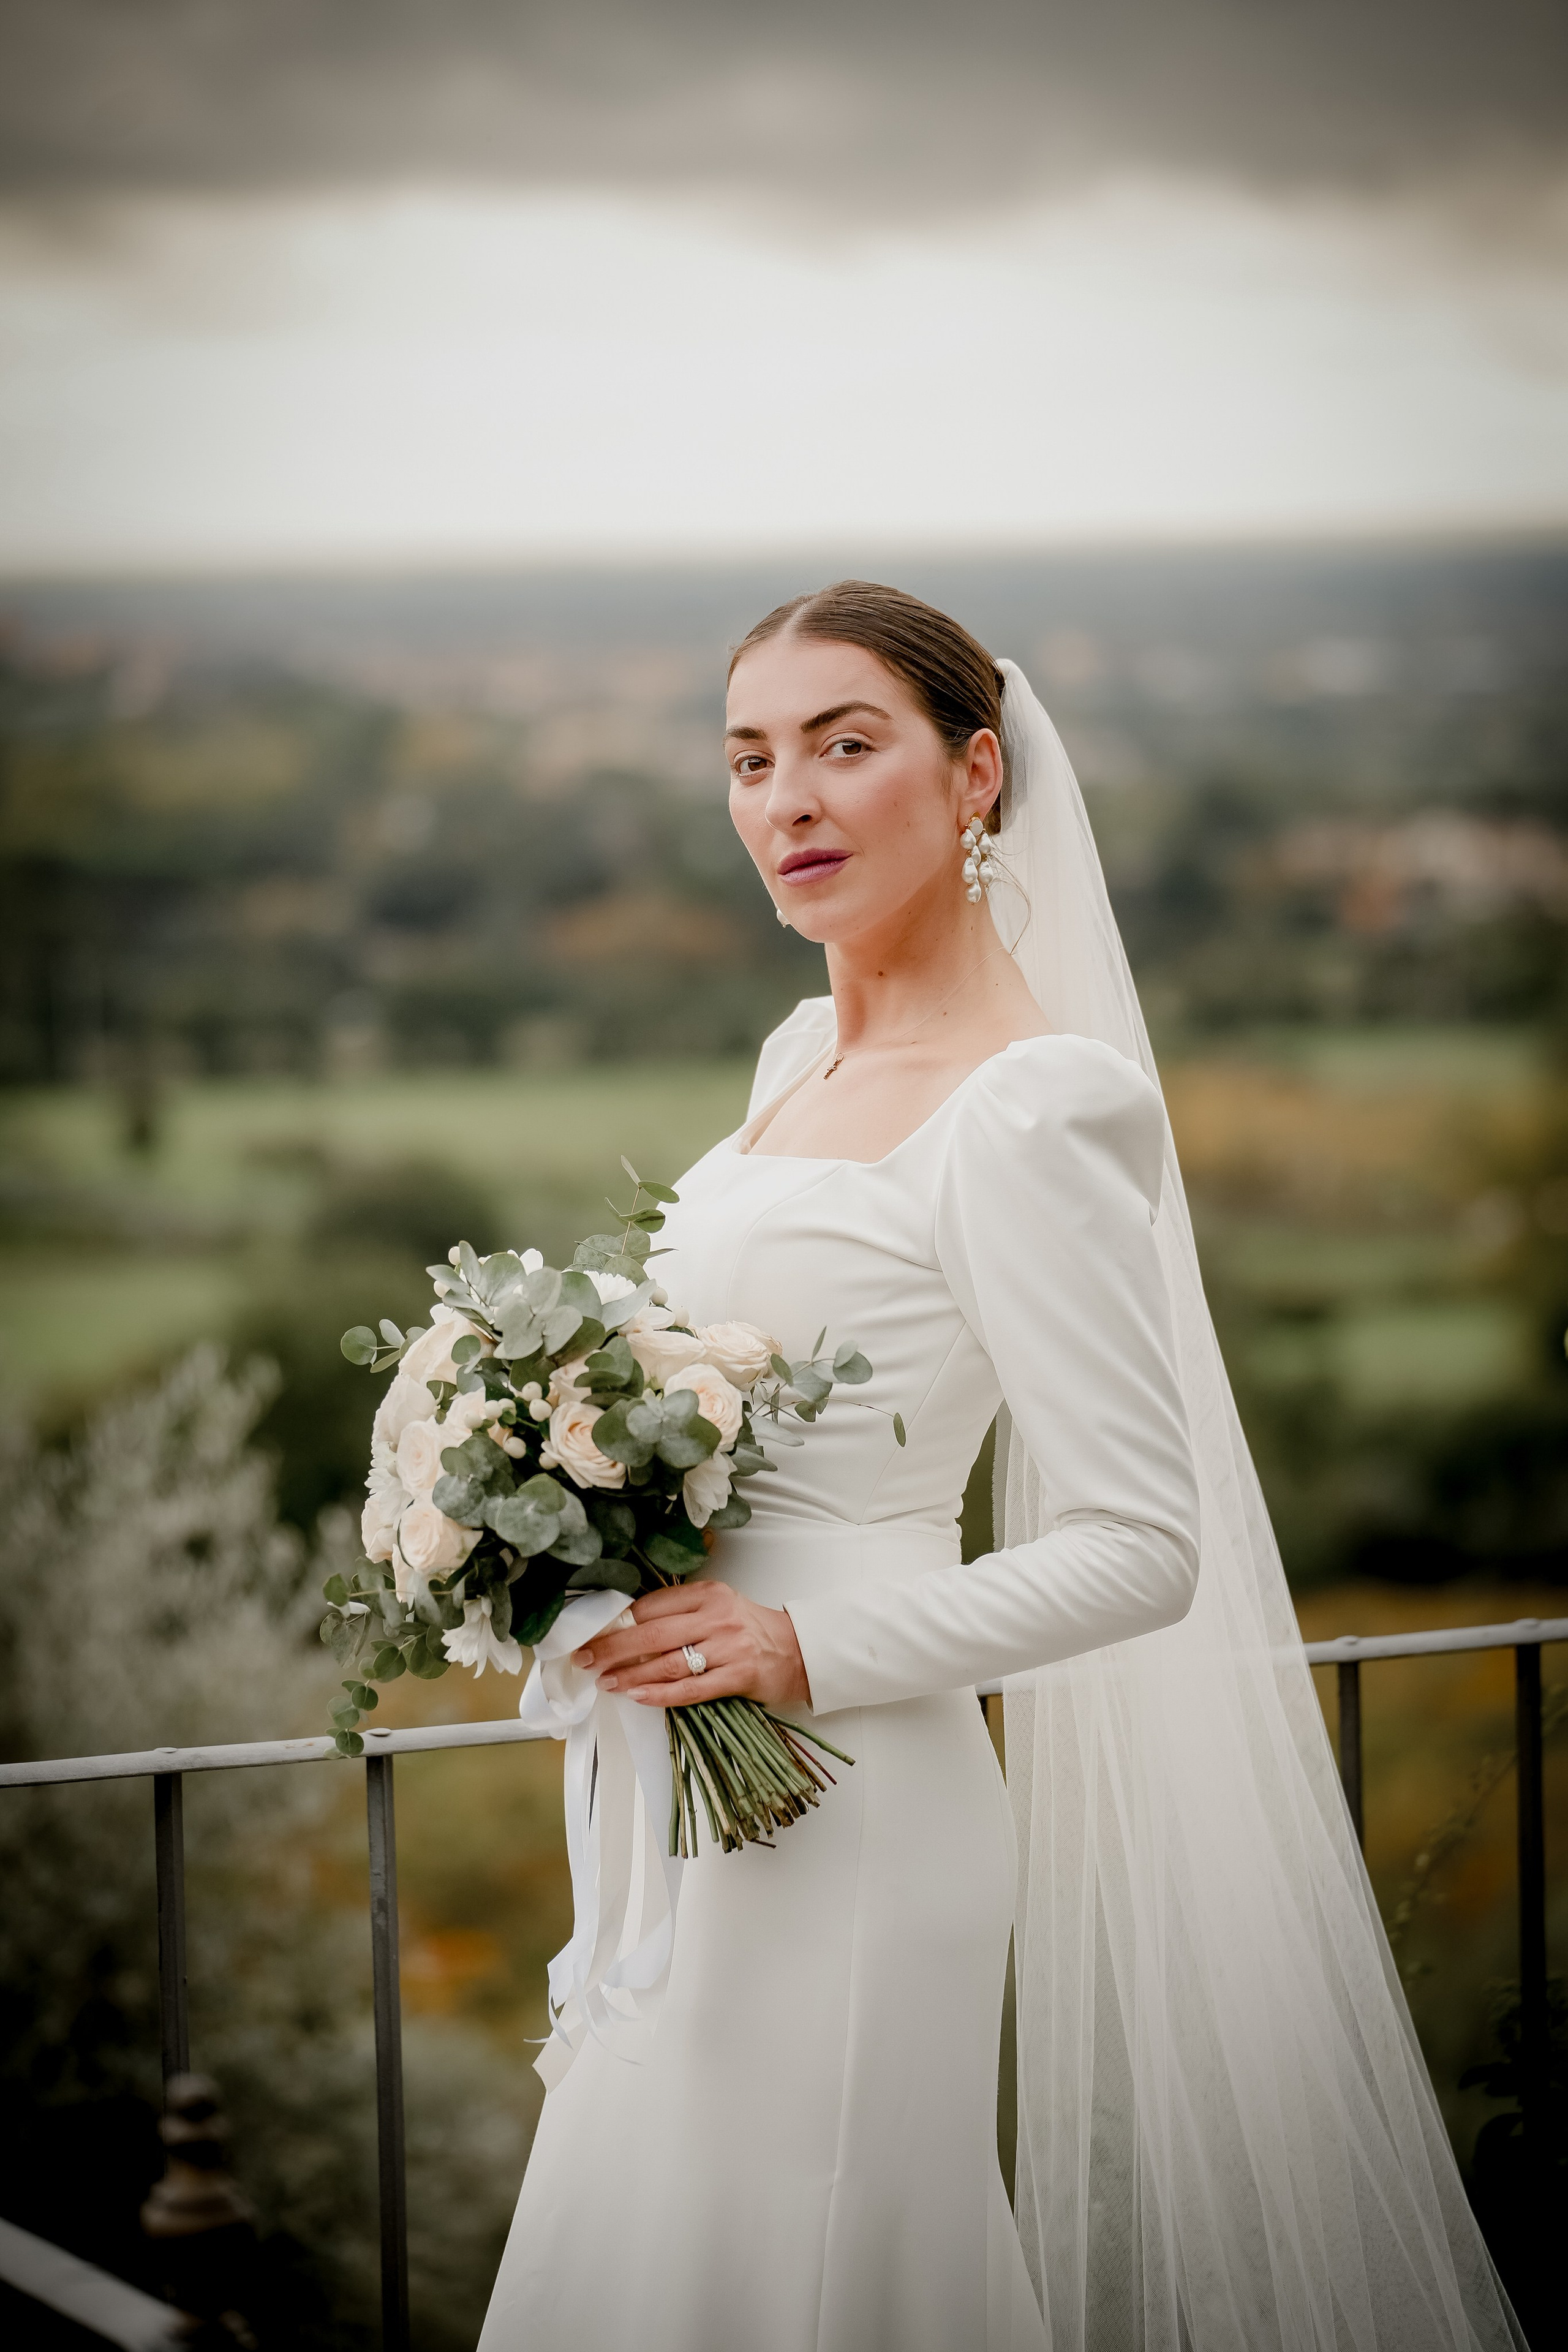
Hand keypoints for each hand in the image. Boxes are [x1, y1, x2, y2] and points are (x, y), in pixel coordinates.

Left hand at [573, 1580, 811, 1710]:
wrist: (800, 1651)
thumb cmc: (751, 1631)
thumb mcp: (718, 1608)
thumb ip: (680, 1615)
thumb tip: (628, 1630)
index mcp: (708, 1594)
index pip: (653, 1605)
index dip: (619, 1621)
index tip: (594, 1633)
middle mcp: (716, 1617)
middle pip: (652, 1634)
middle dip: (612, 1648)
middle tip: (585, 1658)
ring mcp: (728, 1647)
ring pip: (667, 1663)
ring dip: (630, 1674)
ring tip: (605, 1681)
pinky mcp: (738, 1676)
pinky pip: (690, 1689)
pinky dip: (659, 1695)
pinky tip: (637, 1697)